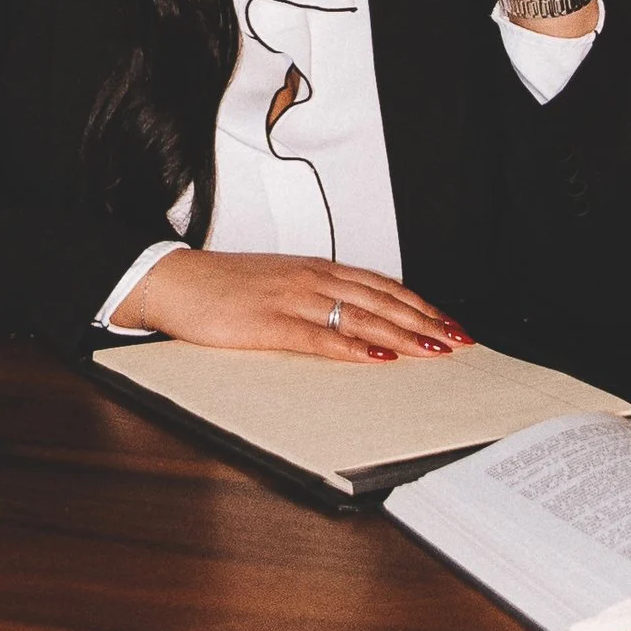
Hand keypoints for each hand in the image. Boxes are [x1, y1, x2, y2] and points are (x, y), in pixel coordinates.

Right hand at [113, 245, 469, 359]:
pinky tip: (377, 360)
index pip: (381, 286)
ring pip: (360, 318)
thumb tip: (350, 318)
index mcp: (314, 269)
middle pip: (381, 301)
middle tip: (458, 341)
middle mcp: (311, 279)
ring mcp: (292, 300)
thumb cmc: (220, 286)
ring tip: (434, 351)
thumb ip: (313, 296)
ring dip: (402, 335)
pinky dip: (353, 350)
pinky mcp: (269, 324)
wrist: (171, 279)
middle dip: (425, 322)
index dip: (419, 304)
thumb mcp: (277, 283)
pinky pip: (320, 338)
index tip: (448, 322)